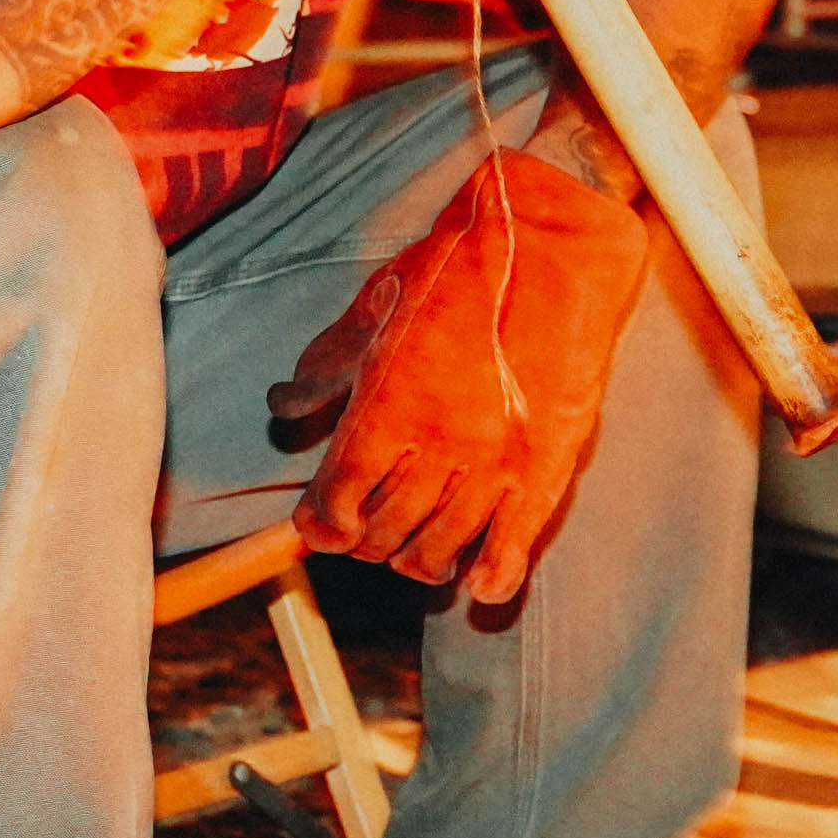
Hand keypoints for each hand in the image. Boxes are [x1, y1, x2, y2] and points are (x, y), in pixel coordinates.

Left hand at [271, 150, 651, 603]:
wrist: (553, 250)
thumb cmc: (458, 272)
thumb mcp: (375, 312)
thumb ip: (327, 369)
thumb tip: (284, 406)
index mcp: (386, 406)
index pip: (338, 498)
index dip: (322, 526)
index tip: (320, 530)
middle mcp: (437, 443)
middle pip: (384, 529)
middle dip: (367, 543)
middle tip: (367, 538)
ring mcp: (494, 460)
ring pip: (443, 545)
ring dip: (420, 561)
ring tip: (416, 558)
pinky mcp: (545, 465)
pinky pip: (514, 542)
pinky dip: (493, 573)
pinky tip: (480, 587)